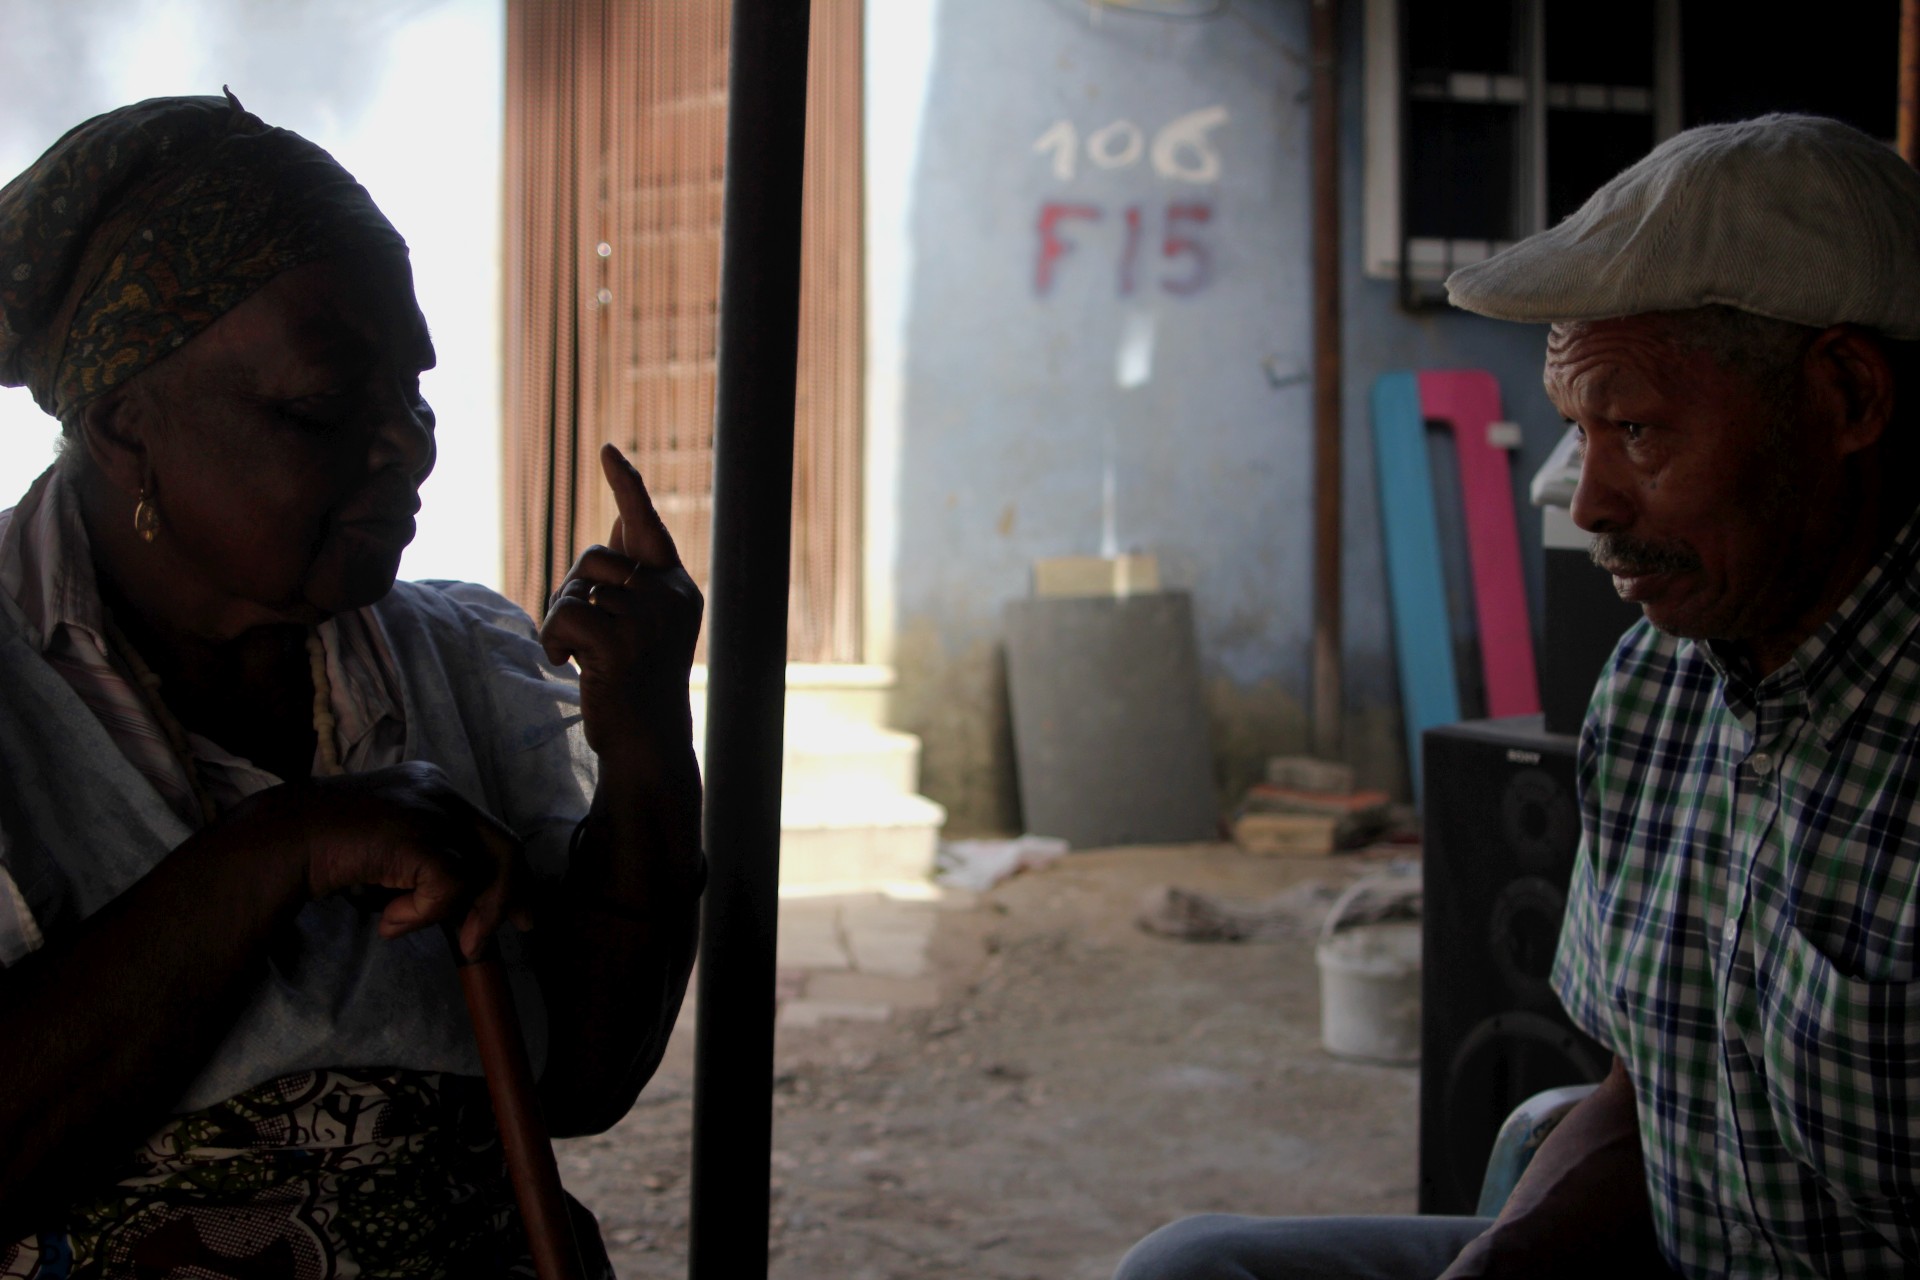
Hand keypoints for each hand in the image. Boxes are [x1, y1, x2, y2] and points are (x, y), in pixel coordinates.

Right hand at [246, 761, 529, 958]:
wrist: (281, 841)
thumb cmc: (325, 853)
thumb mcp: (389, 855)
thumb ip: (426, 867)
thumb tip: (467, 912)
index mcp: (432, 787)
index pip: (489, 833)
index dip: (511, 876)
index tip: (518, 913)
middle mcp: (440, 790)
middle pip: (503, 847)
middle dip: (508, 898)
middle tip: (498, 936)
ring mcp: (433, 809)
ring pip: (483, 872)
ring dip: (454, 914)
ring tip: (402, 925)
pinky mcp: (420, 835)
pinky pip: (449, 889)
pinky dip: (420, 915)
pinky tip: (384, 919)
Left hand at [538, 443, 703, 765]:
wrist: (645, 744)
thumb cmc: (634, 685)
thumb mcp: (639, 624)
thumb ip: (630, 576)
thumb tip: (621, 518)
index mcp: (677, 589)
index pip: (646, 526)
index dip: (626, 486)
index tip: (607, 450)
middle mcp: (670, 596)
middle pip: (592, 559)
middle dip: (573, 592)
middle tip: (587, 640)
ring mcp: (649, 618)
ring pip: (573, 589)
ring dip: (560, 623)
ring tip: (583, 659)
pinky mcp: (621, 641)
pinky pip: (562, 615)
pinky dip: (551, 641)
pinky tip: (566, 666)